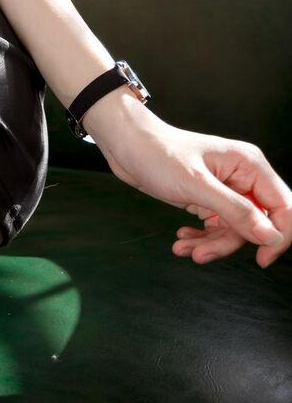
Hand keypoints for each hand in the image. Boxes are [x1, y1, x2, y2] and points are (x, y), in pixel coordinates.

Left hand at [91, 102, 290, 267]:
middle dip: (231, 243)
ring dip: (211, 244)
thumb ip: (236, 211)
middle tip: (202, 254)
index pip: (283, 208)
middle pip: (258, 224)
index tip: (260, 259)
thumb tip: (270, 235)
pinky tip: (182, 239)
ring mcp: (226, 189)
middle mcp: (243, 177)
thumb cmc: (157, 153)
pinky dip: (202, 238)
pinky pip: (217, 228)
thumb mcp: (197, 186)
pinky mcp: (209, 199)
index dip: (278, 236)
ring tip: (184, 247)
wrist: (125, 144)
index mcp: (249, 166)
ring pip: (235, 230)